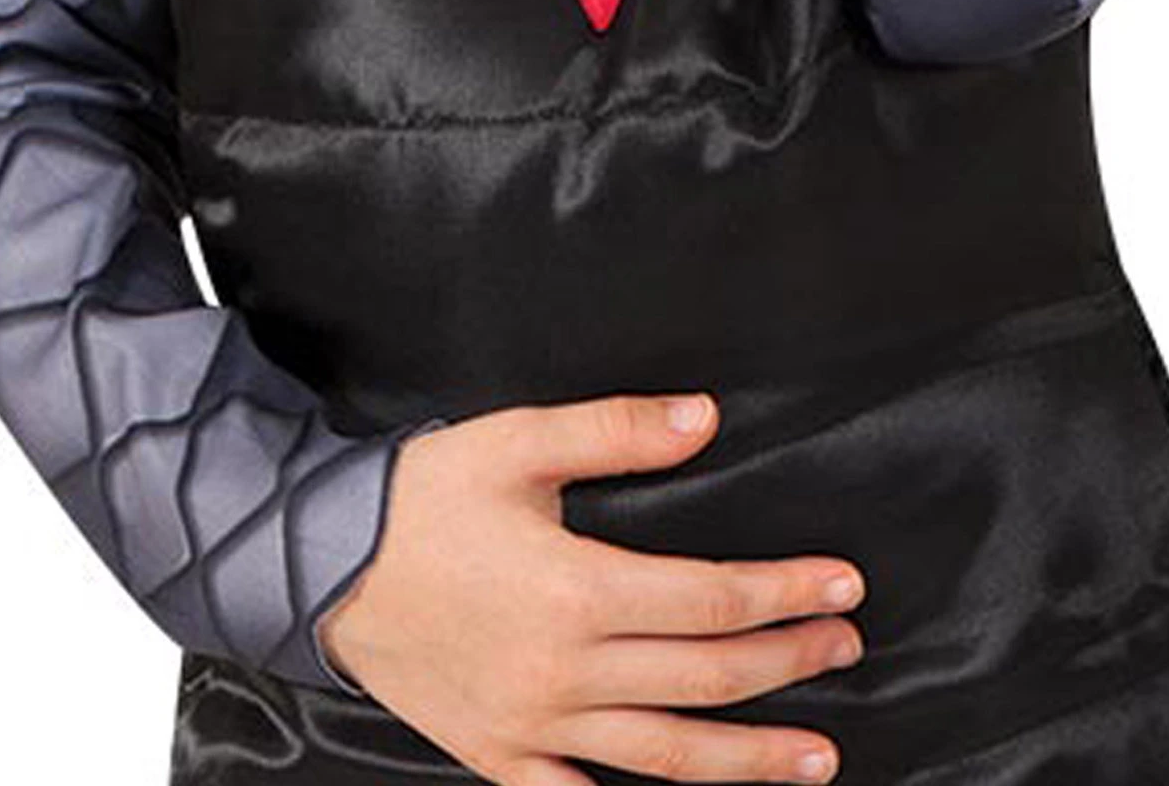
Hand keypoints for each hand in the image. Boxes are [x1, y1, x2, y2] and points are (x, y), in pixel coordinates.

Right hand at [317, 393, 864, 785]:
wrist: (323, 562)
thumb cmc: (424, 496)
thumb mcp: (519, 441)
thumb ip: (617, 429)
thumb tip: (705, 418)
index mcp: (576, 590)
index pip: (711, 601)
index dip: (786, 594)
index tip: (842, 586)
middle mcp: (564, 672)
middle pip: (704, 678)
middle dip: (786, 662)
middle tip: (845, 645)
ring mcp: (531, 726)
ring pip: (664, 757)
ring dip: (749, 759)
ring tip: (818, 757)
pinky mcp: (497, 755)